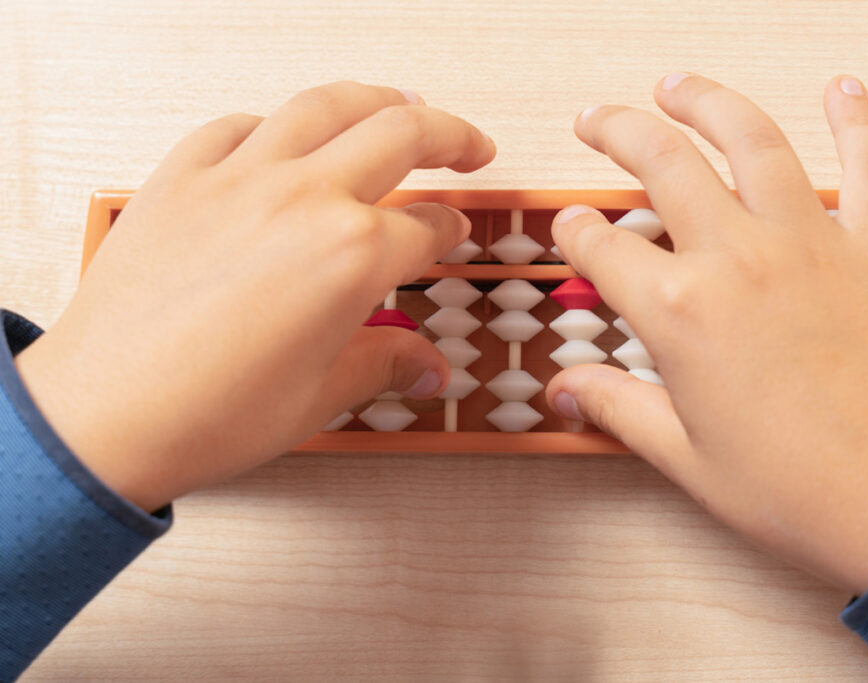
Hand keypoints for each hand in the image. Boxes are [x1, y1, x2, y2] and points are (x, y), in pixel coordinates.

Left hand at [15, 81, 494, 511]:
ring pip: (325, 106)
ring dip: (377, 100)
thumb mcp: (319, 397)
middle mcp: (302, 200)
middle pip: (401, 136)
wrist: (102, 417)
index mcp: (351, 256)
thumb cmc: (204, 414)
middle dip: (451, 137)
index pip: (427, 228)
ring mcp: (238, 178)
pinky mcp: (182, 178)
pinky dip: (273, 124)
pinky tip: (284, 134)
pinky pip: (236, 127)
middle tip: (470, 147)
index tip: (455, 233)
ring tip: (401, 104)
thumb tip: (424, 367)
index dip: (452, 231)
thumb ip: (384, 365)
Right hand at [545, 74, 867, 593]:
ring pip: (752, 143)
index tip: (569, 228)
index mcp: (679, 312)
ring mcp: (808, 247)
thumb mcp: (681, 453)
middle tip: (596, 118)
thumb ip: (616, 406)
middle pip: (663, 165)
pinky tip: (840, 90)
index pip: (602, 248)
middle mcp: (738, 261)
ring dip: (708, 102)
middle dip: (619, 131)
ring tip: (677, 85)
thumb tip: (566, 390)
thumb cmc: (789, 487)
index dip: (574, 233)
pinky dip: (856, 122)